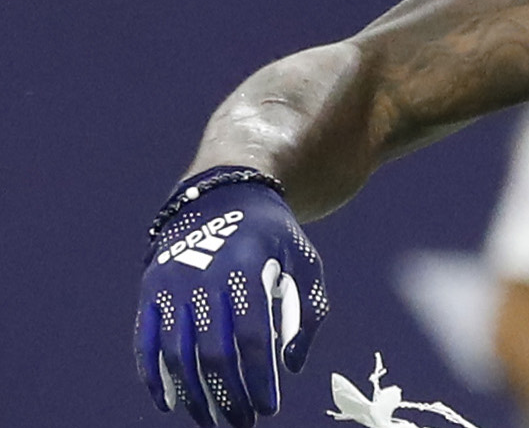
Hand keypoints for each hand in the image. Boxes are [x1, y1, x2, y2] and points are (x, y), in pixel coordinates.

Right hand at [135, 168, 329, 426]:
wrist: (222, 197)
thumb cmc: (274, 239)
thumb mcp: (305, 263)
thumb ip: (309, 312)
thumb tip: (292, 366)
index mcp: (246, 269)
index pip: (253, 337)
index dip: (260, 377)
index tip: (270, 408)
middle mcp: (203, 278)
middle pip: (213, 352)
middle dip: (228, 396)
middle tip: (242, 424)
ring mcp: (171, 285)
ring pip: (177, 354)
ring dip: (194, 396)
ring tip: (211, 422)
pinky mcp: (149, 292)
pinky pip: (146, 343)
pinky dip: (153, 377)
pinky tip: (169, 405)